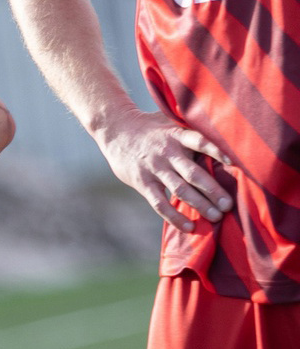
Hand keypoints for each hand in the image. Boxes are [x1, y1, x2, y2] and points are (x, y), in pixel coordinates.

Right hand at [96, 109, 232, 230]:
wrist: (116, 130)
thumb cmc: (150, 128)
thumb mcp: (170, 121)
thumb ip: (191, 130)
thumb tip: (224, 133)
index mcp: (176, 136)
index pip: (199, 141)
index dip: (215, 150)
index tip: (233, 163)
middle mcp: (167, 153)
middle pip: (193, 174)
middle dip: (212, 190)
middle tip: (228, 206)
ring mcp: (154, 169)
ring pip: (180, 190)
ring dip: (200, 204)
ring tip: (216, 217)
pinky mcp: (143, 182)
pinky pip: (159, 203)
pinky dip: (174, 216)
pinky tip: (188, 227)